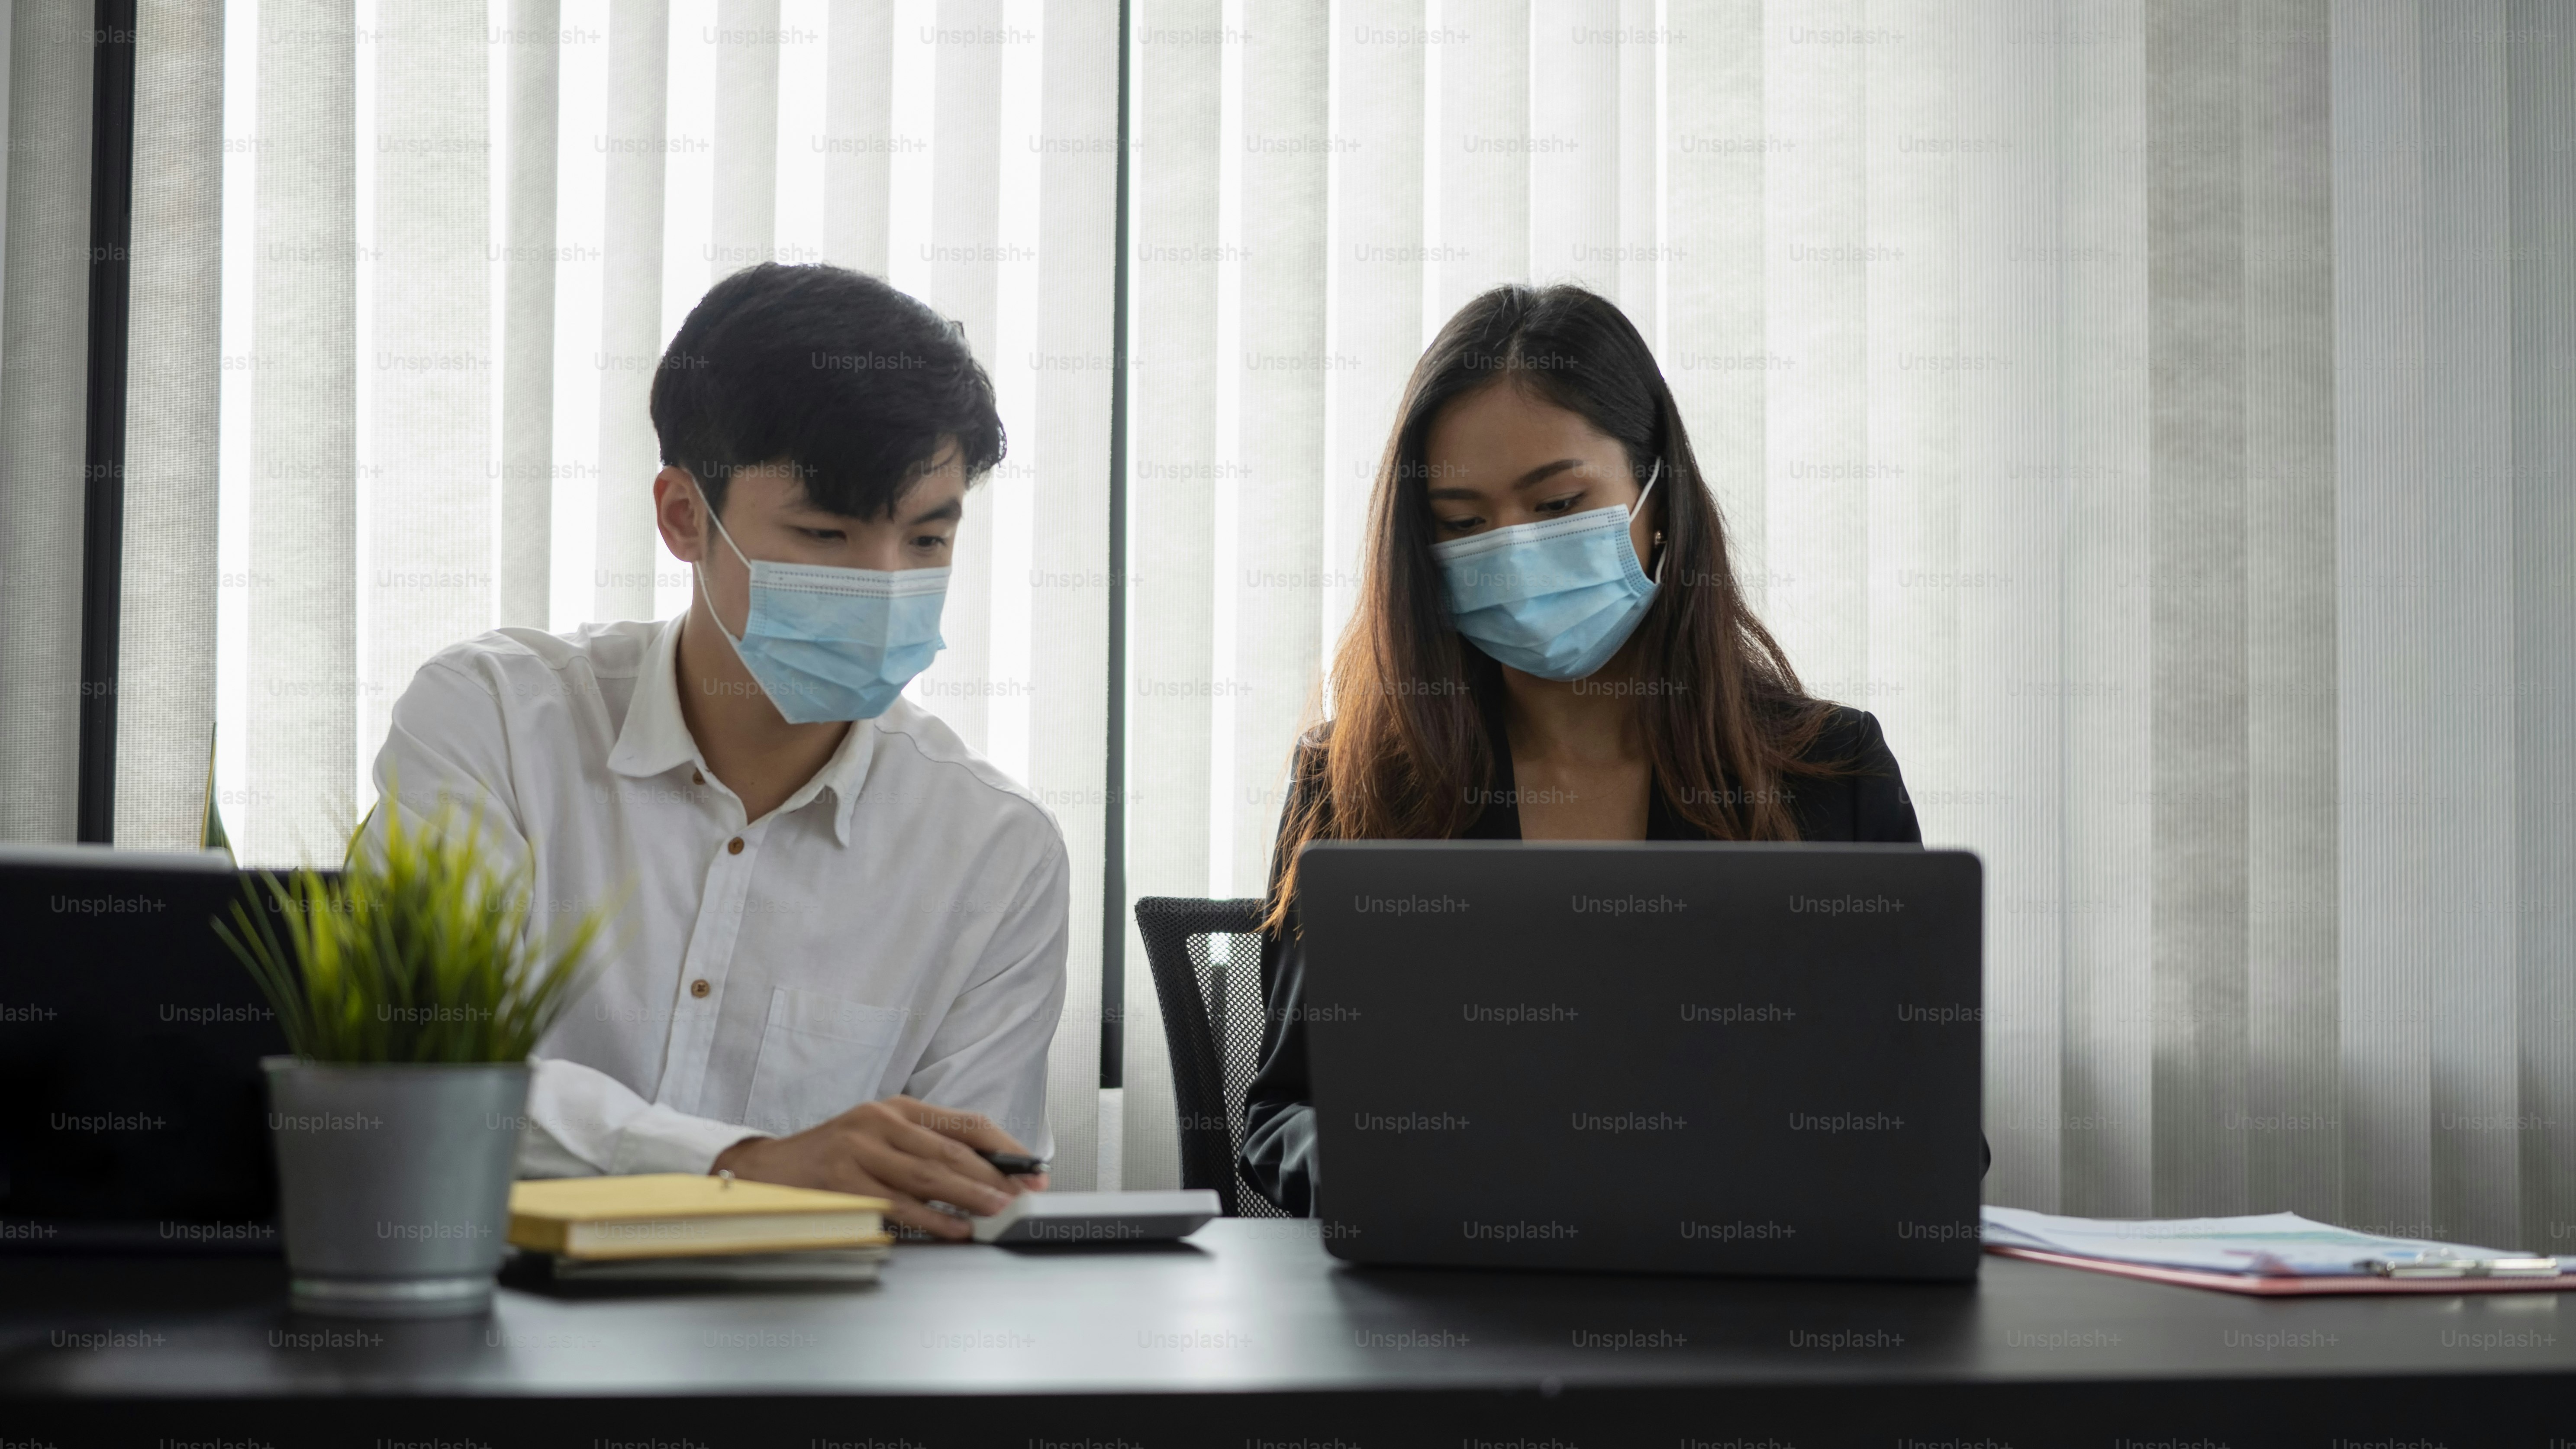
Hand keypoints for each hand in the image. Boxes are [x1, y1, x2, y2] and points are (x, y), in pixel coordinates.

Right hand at [710, 1095, 1043, 1239]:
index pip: (965, 1123)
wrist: (766, 1172)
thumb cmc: (832, 1159)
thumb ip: (928, 1152)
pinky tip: (955, 1230)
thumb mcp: (882, 1141)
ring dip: (970, 1198)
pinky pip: (896, 1204)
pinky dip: (930, 1220)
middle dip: (994, 1178)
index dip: (1004, 1149)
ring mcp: (858, 1150)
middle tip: (1023, 1200)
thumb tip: (990, 1178)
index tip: (1033, 1172)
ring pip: (928, 1177)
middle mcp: (880, 1122)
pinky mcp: (842, 1181)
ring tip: (1000, 1214)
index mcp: (898, 1109)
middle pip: (951, 1151)